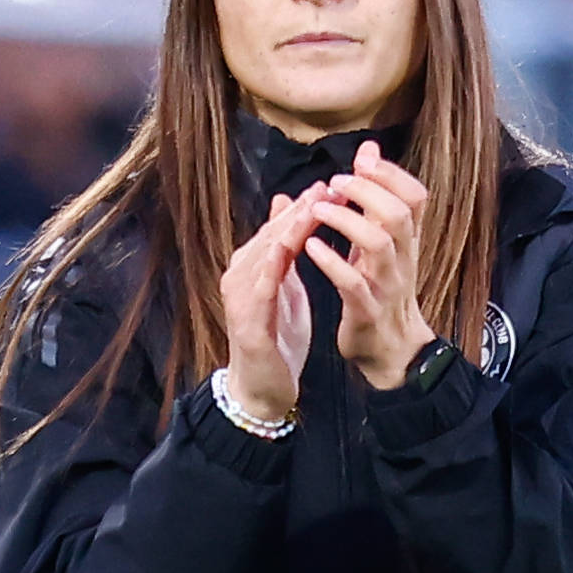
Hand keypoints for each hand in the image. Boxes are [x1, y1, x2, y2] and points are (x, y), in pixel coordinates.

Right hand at [216, 188, 317, 422]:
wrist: (262, 388)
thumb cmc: (276, 337)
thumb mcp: (284, 287)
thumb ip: (285, 250)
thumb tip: (288, 208)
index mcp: (251, 266)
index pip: (279, 227)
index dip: (304, 205)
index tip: (331, 184)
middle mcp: (240, 275)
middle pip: (271, 233)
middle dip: (300, 209)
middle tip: (327, 186)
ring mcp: (240, 297)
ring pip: (265, 253)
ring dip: (289, 229)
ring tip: (313, 207)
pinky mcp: (247, 321)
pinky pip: (261, 287)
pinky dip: (273, 265)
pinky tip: (286, 247)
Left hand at [310, 140, 434, 388]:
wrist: (389, 348)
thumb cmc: (380, 288)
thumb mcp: (381, 240)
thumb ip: (375, 198)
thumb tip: (369, 150)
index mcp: (407, 241)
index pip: (415, 197)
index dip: (392, 173)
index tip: (363, 160)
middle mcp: (402, 260)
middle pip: (398, 214)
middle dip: (366, 191)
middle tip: (335, 183)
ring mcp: (386, 286)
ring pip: (378, 244)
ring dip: (346, 221)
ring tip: (317, 210)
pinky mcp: (366, 311)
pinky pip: (352, 283)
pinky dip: (332, 262)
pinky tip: (311, 247)